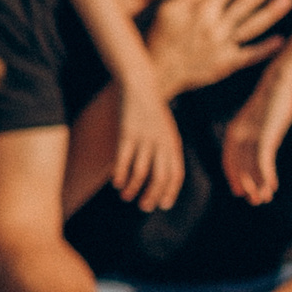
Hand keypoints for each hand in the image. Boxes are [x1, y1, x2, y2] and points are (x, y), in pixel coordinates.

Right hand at [111, 84, 185, 211]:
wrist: (140, 85)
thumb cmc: (152, 112)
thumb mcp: (165, 131)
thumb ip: (166, 151)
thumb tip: (162, 176)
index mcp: (173, 143)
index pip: (176, 174)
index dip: (170, 192)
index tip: (162, 205)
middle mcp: (161, 143)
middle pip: (160, 177)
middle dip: (152, 195)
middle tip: (144, 206)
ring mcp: (144, 138)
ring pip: (141, 172)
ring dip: (134, 188)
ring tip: (126, 197)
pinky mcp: (127, 133)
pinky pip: (123, 159)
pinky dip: (120, 174)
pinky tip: (116, 183)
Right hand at [144, 0, 291, 96]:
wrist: (158, 74)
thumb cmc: (160, 37)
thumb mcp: (168, 10)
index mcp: (202, 10)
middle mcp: (216, 26)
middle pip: (245, 2)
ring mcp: (223, 46)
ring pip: (251, 26)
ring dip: (271, 12)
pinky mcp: (226, 64)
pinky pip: (249, 56)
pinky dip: (265, 49)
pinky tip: (281, 40)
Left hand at [222, 76, 291, 204]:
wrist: (280, 82)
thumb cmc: (273, 100)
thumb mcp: (259, 119)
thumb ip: (255, 134)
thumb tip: (259, 147)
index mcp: (234, 131)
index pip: (229, 161)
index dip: (234, 178)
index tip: (239, 191)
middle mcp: (238, 134)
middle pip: (238, 167)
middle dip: (246, 186)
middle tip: (254, 200)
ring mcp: (251, 134)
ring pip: (251, 167)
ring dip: (258, 185)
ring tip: (264, 199)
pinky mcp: (265, 134)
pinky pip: (263, 160)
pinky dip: (266, 175)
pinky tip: (272, 185)